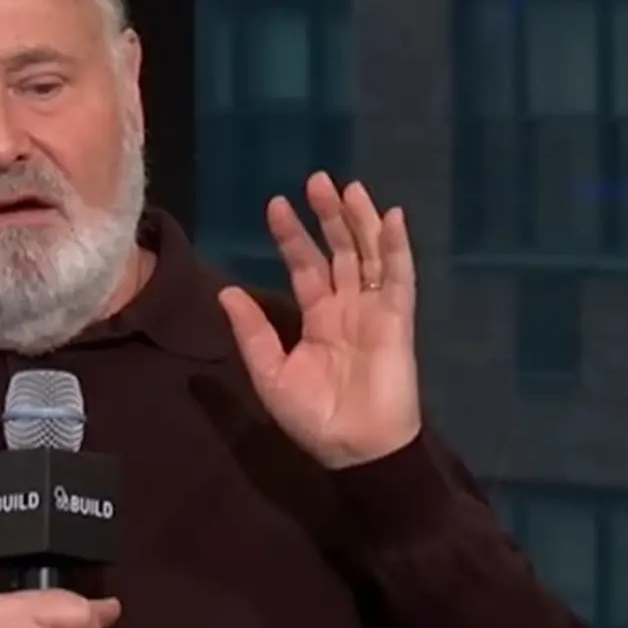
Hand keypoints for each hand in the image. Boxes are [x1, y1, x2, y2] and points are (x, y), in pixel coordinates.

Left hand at [218, 171, 420, 469]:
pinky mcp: (398, 319)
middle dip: (329, 216)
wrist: (355, 448)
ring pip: (370, 255)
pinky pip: (400, 277)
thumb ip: (252, 333)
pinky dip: (398, 247)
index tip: (276, 205)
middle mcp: (348, 307)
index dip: (293, 235)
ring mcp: (375, 310)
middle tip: (317, 179)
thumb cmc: (314, 419)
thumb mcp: (271, 374)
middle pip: (341, 251)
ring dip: (360, 221)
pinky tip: (392, 218)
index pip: (306, 266)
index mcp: (318, 318)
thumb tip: (227, 292)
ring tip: (348, 187)